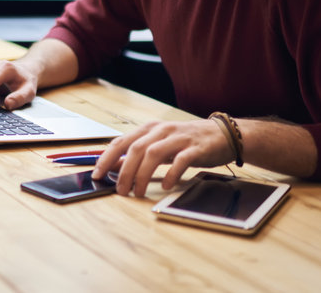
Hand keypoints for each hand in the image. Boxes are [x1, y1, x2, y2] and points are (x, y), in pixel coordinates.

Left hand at [91, 120, 233, 196]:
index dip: (107, 157)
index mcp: (150, 129)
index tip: (97, 174)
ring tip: (138, 192)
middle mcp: (162, 130)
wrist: (223, 134)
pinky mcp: (195, 148)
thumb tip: (114, 166)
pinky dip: (170, 174)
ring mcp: (179, 138)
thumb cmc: (187, 141)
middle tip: (120, 190)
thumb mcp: (160, 145)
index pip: (122, 141)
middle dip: (124, 171)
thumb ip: (138, 154)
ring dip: (142, 174)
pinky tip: (165, 186)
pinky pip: (180, 160)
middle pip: (136, 148)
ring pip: (153, 153)